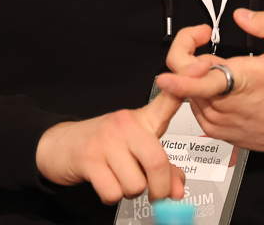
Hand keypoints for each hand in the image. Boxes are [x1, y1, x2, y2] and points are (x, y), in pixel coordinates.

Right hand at [35, 91, 186, 204]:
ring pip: (135, 184)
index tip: (203, 66)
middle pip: (157, 162)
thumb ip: (163, 167)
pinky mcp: (89, 159)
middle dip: (160, 188)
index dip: (188, 79)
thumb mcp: (136, 149)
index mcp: (142, 119)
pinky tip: (107, 183)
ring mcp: (107, 141)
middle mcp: (126, 124)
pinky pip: (113, 192)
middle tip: (157, 194)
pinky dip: (112, 197)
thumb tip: (178, 191)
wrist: (60, 145)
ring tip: (122, 180)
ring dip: (131, 192)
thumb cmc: (104, 146)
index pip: (169, 97)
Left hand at [155, 9, 263, 155]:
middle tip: (206, 40)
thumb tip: (241, 15)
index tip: (165, 76)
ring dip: (198, 75)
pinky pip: (198, 107)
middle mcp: (224, 105)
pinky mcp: (220, 131)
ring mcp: (219, 121)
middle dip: (191, 55)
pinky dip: (204, 92)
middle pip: (186, 80)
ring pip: (190, 93)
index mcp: (240, 82)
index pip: (197, 83)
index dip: (177, 79)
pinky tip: (224, 84)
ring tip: (224, 65)